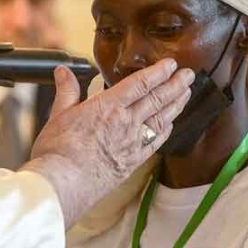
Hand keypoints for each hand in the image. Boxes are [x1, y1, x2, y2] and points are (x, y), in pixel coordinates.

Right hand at [23, 60, 193, 227]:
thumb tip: (63, 71)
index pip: (140, 84)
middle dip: (176, 85)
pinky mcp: (132, 162)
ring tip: (187, 93)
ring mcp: (132, 143)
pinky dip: (166, 131)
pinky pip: (155, 143)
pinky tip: (171, 124)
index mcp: (108, 107)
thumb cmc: (57, 151)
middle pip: (157, 99)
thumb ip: (67, 91)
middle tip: (189, 74)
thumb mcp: (58, 114)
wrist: (63, 183)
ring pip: (161, 119)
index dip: (158, 72)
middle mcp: (126, 123)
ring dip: (176, 105)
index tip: (170, 64)